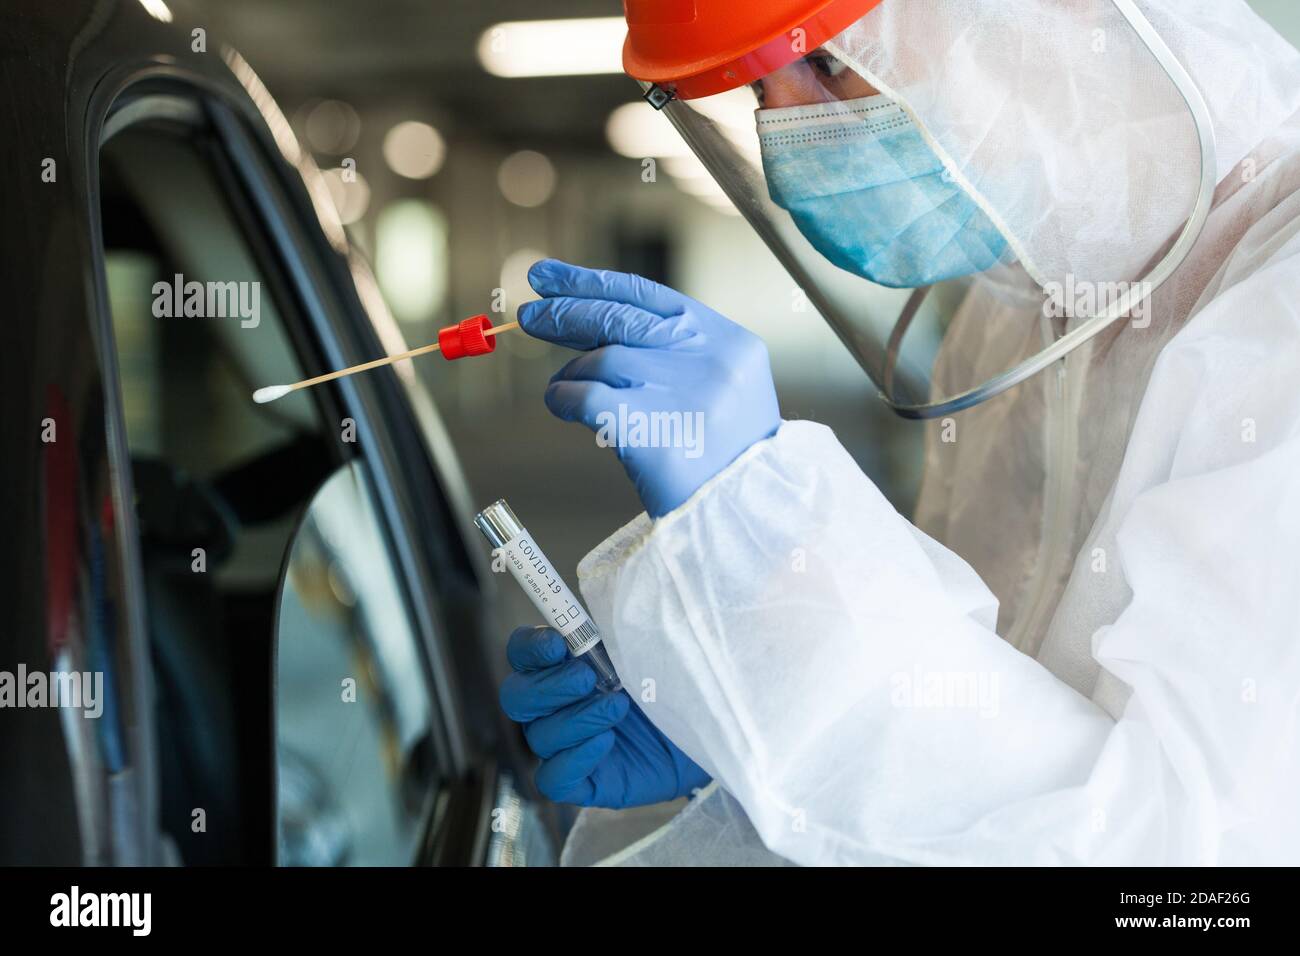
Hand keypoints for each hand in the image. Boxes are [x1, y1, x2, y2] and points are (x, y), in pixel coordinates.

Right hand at [499, 626, 710, 807]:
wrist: (712, 728)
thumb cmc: (679, 678)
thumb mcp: (657, 641)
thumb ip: (625, 619)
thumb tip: (614, 580)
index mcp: (566, 664)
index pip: (523, 652)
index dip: (530, 648)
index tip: (558, 644)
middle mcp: (558, 704)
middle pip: (517, 697)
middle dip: (548, 686)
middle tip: (586, 678)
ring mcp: (567, 744)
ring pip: (538, 736)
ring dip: (575, 719)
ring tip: (617, 706)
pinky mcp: (583, 780)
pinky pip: (552, 778)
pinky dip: (573, 758)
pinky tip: (606, 742)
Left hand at [519, 259, 780, 517]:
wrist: (746, 517)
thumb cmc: (724, 456)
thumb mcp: (723, 388)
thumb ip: (671, 350)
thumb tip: (587, 318)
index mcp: (729, 341)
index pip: (648, 294)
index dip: (590, 281)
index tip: (548, 278)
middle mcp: (709, 360)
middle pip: (618, 317)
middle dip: (565, 313)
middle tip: (530, 317)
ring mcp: (682, 394)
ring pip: (601, 358)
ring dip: (571, 371)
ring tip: (564, 387)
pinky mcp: (651, 432)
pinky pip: (586, 396)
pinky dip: (563, 396)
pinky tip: (560, 403)